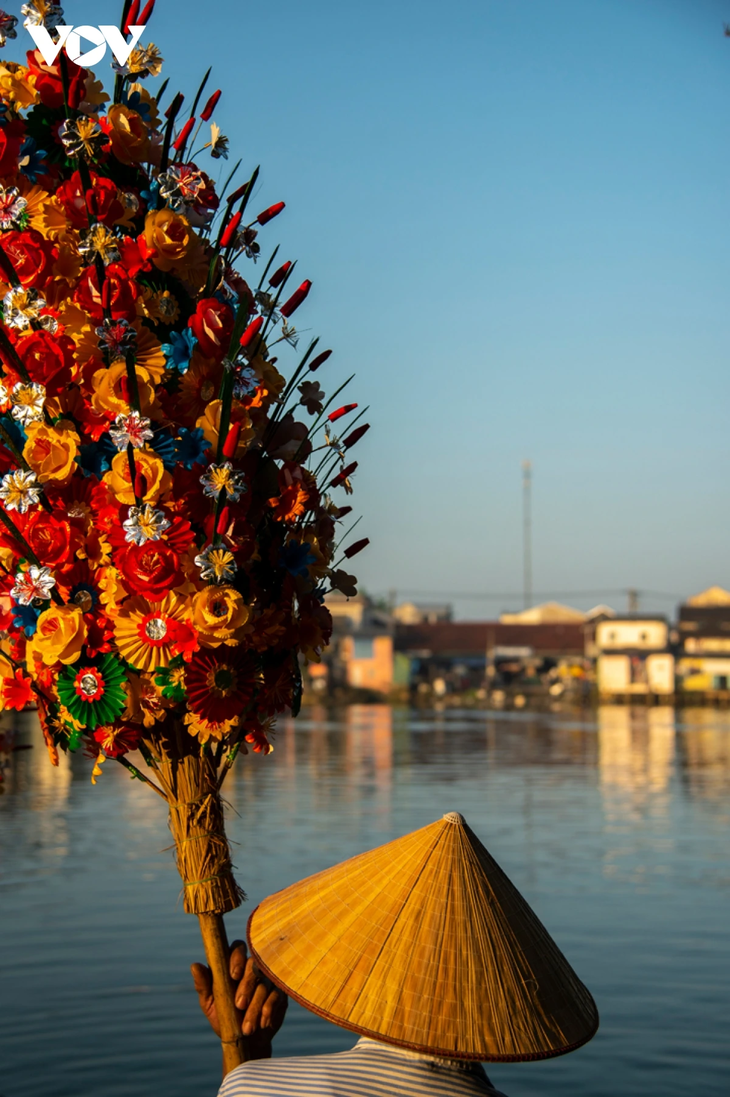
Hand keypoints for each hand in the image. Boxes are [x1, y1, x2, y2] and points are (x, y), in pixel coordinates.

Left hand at [191, 939, 287, 1059]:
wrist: (244, 1043)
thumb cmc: (224, 1018)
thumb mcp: (210, 1004)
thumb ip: (203, 985)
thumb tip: (194, 966)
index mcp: (234, 965)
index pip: (238, 948)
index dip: (237, 958)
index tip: (233, 976)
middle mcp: (252, 969)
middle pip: (254, 965)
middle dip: (247, 985)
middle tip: (239, 1005)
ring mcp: (268, 980)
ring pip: (264, 984)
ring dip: (255, 1006)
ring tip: (247, 1028)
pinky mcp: (279, 993)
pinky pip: (277, 995)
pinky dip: (268, 1010)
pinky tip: (262, 1023)